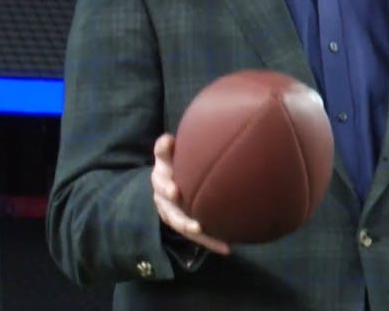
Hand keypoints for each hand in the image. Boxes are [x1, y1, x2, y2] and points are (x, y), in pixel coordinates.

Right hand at [151, 134, 230, 255]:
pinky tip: (227, 248)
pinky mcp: (184, 224)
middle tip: (194, 226)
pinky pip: (197, 236)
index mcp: (161, 179)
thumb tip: (167, 139)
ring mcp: (172, 214)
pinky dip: (211, 242)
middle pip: (170, 212)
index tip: (175, 192)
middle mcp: (163, 199)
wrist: (168, 182)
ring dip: (194, 232)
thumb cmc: (173, 164)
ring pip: (182, 226)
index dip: (165, 186)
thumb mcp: (167, 155)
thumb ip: (165, 148)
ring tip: (207, 237)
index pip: (161, 181)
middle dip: (181, 219)